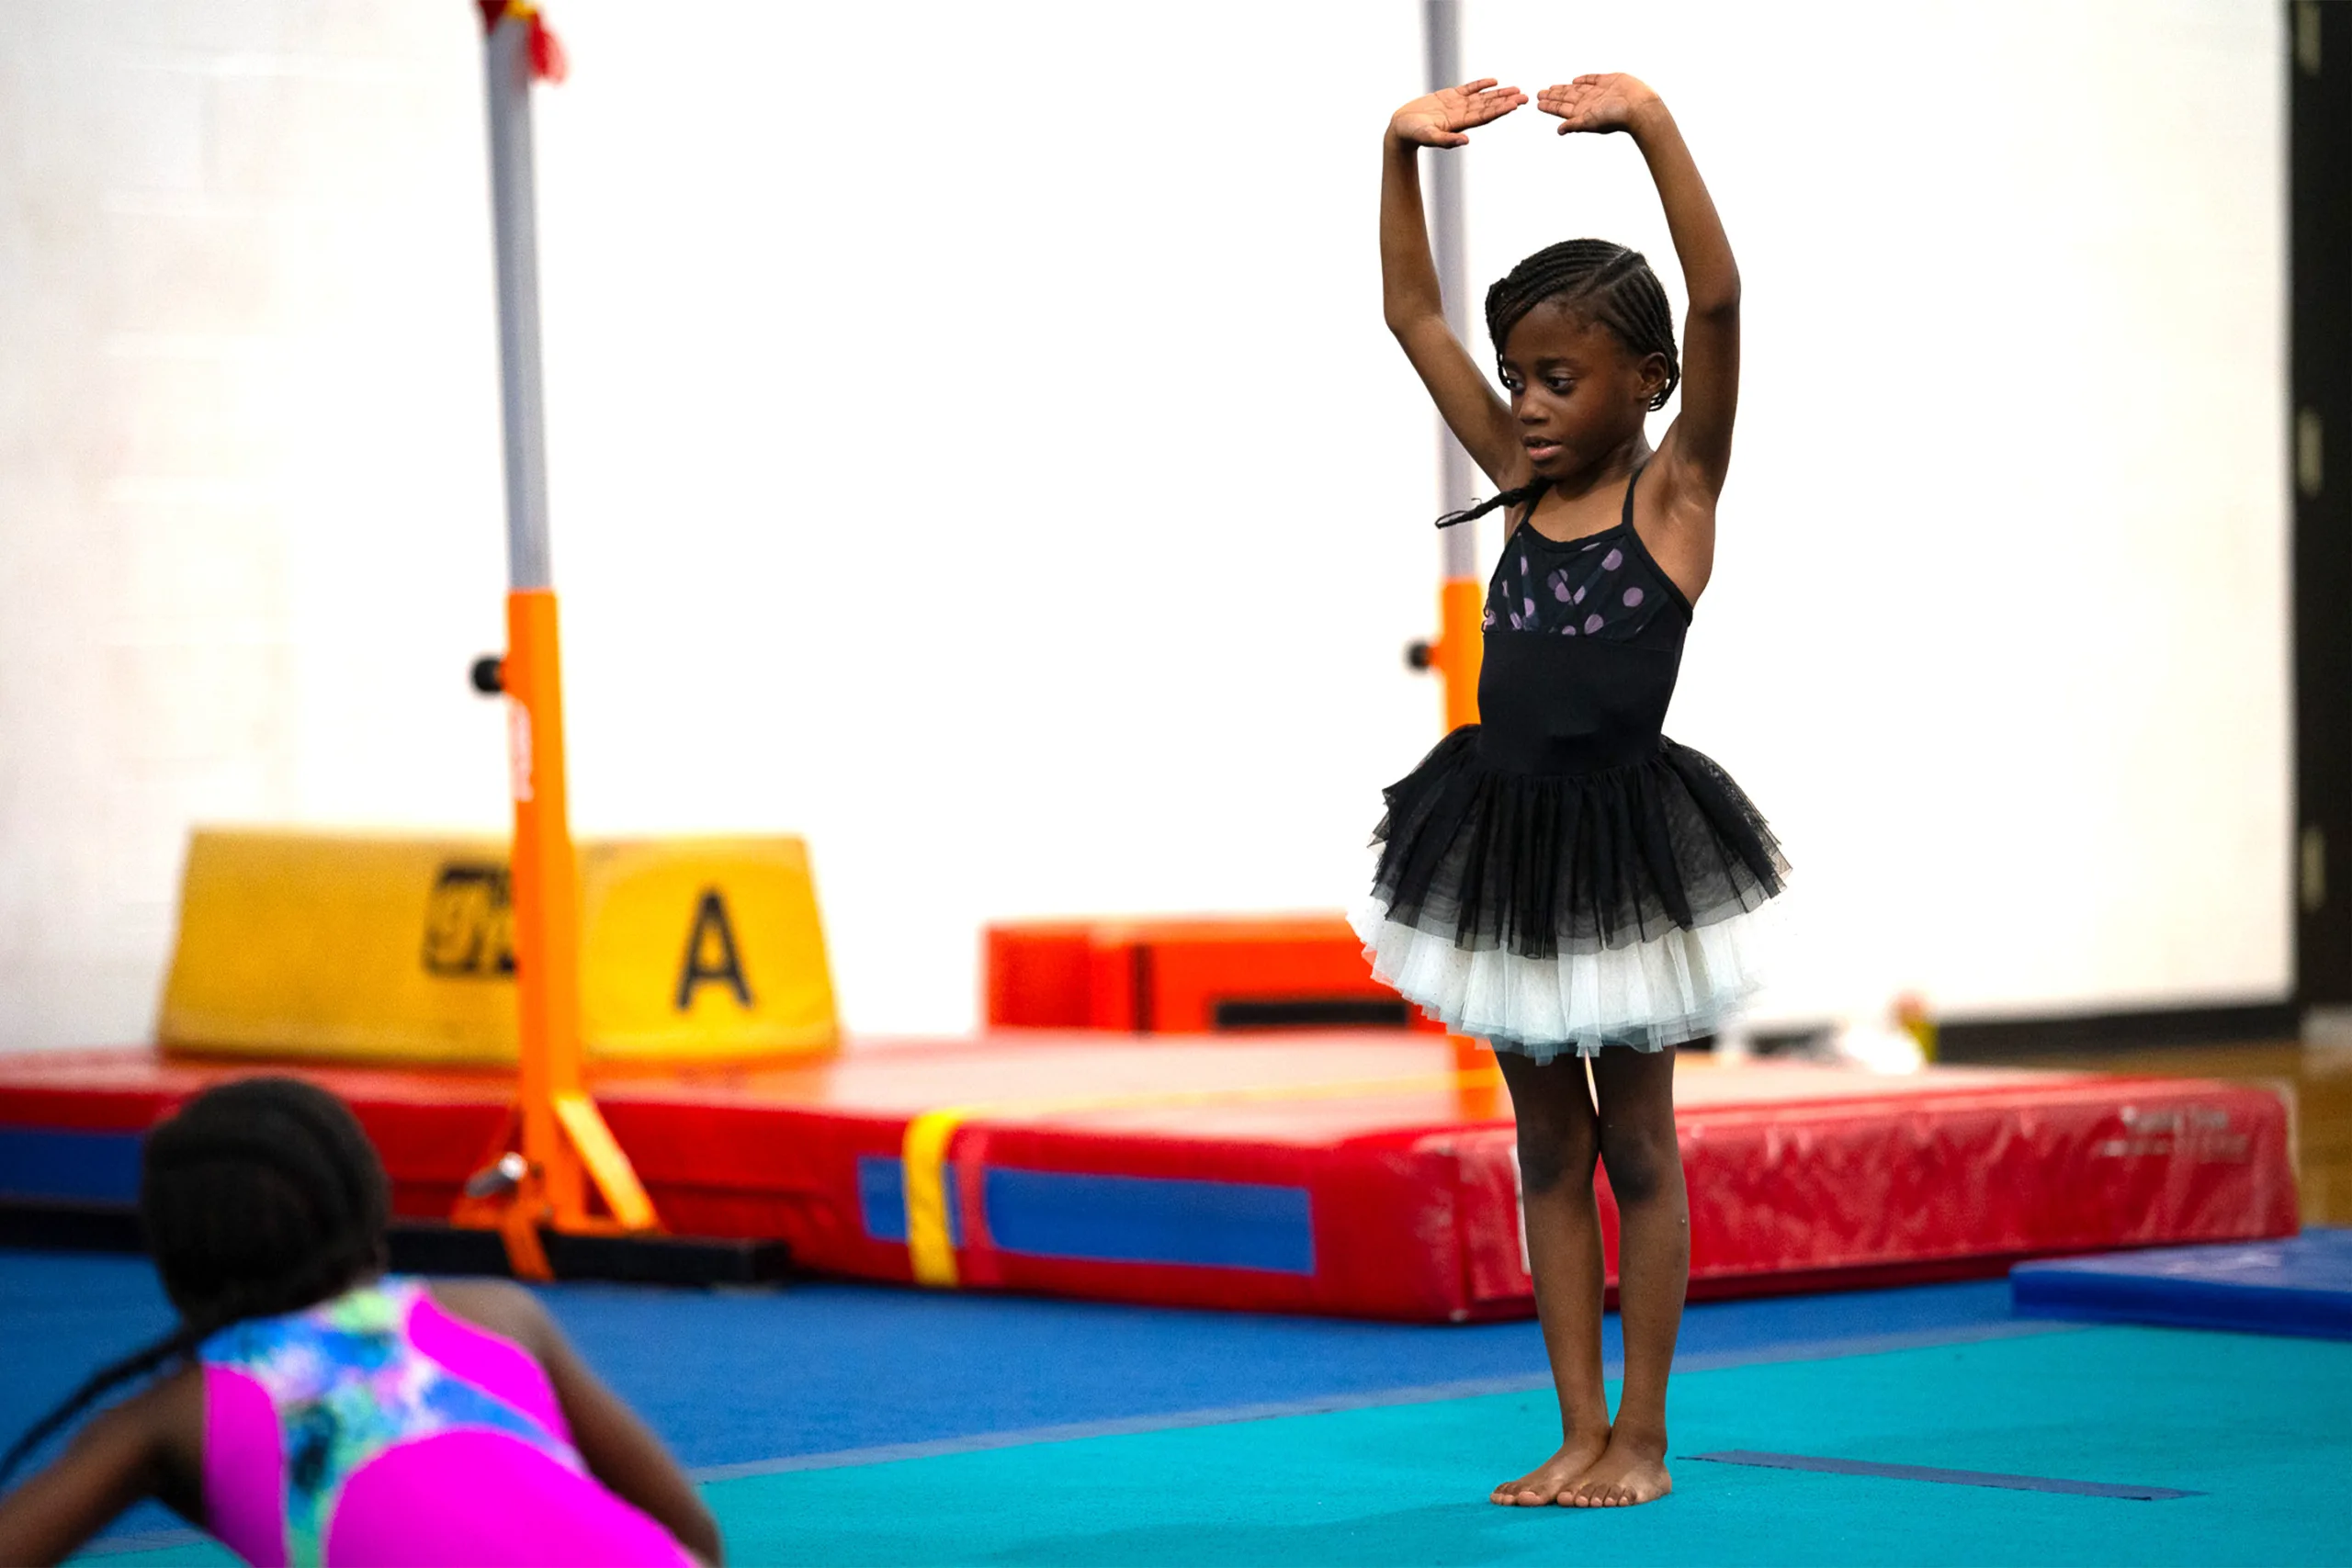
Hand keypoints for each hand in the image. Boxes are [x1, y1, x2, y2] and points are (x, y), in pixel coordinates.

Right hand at [1389, 78, 1526, 148]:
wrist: (1401, 128)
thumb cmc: (1413, 134)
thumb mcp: (1429, 137)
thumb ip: (1447, 140)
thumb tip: (1466, 142)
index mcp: (1460, 125)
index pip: (1485, 116)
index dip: (1500, 109)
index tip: (1515, 104)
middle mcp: (1462, 115)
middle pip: (1489, 107)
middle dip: (1506, 101)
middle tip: (1525, 96)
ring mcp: (1457, 105)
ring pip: (1482, 97)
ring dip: (1499, 93)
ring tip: (1516, 89)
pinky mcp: (1449, 97)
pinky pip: (1468, 89)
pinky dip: (1480, 85)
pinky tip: (1494, 81)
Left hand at [1536, 73, 1661, 134]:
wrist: (1638, 106)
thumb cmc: (1615, 117)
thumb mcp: (1590, 122)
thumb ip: (1574, 124)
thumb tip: (1559, 131)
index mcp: (1582, 112)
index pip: (1561, 108)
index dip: (1549, 105)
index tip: (1538, 103)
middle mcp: (1589, 102)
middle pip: (1566, 98)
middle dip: (1553, 96)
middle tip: (1539, 93)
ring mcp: (1599, 92)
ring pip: (1576, 89)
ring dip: (1564, 88)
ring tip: (1552, 88)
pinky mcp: (1609, 81)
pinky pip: (1593, 79)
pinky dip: (1584, 79)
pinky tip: (1575, 81)